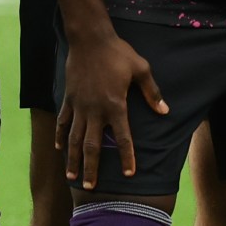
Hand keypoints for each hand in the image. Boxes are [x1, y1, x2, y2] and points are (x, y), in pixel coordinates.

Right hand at [60, 32, 164, 188]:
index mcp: (115, 105)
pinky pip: (64, 122)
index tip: (129, 174)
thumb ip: (152, 92)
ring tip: (72, 178)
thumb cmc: (118, 53)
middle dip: (91, 168)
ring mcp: (79, 106)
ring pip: (74, 139)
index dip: (127, 157)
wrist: (90, 38)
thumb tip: (164, 111)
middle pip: (92, 146)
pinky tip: (60, 149)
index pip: (122, 137)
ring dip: (73, 159)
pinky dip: (61, 137)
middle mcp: (95, 110)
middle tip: (91, 187)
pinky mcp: (69, 99)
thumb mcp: (141, 69)